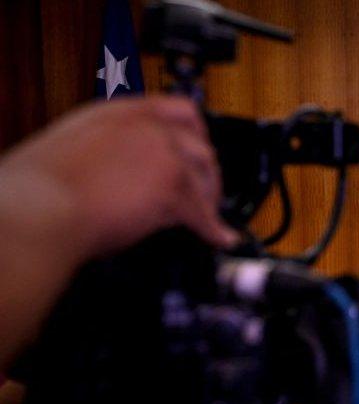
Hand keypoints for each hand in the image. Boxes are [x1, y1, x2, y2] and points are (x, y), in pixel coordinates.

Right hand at [0, 96, 237, 256]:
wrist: (40, 209)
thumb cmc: (39, 190)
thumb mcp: (73, 147)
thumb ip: (107, 149)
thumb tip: (121, 170)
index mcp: (120, 114)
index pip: (178, 110)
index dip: (196, 134)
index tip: (201, 149)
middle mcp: (147, 128)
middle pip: (200, 147)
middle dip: (207, 174)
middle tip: (207, 194)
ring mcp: (163, 155)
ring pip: (204, 179)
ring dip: (210, 202)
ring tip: (209, 220)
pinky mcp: (173, 187)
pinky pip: (202, 213)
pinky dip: (212, 229)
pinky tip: (218, 237)